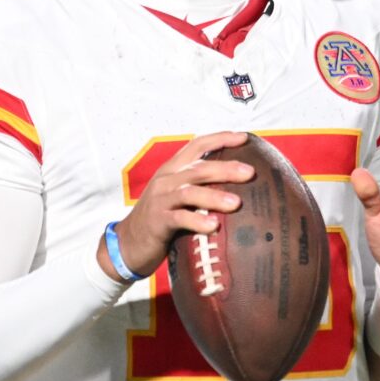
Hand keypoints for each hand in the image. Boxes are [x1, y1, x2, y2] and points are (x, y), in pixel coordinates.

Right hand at [102, 131, 252, 280]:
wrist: (129, 243)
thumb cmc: (161, 219)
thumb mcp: (178, 196)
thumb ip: (199, 186)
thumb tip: (239, 187)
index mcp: (173, 170)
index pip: (197, 145)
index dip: (220, 138)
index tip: (244, 137)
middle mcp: (166, 180)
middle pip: (199, 168)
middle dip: (226, 168)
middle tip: (250, 173)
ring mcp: (160, 200)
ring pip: (189, 192)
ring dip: (214, 196)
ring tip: (236, 203)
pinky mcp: (158, 221)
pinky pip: (179, 218)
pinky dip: (197, 221)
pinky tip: (213, 226)